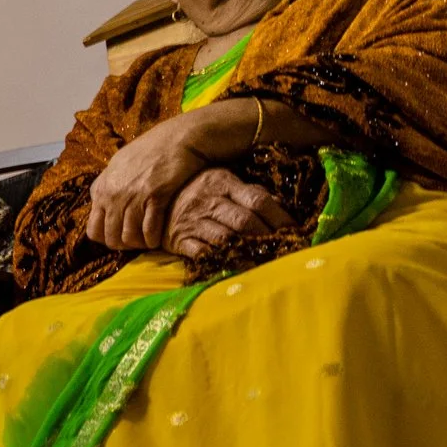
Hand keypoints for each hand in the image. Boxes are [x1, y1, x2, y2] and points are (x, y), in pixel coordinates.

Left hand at [87, 115, 210, 250]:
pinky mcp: (155, 196)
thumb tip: (98, 199)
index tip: (120, 236)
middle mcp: (113, 195)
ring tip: (147, 241)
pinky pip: (149, 230)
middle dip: (123, 245)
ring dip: (139, 244)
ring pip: (129, 238)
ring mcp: (133, 196)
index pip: (93, 229)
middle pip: (110, 237)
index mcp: (102, 188)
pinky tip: (157, 239)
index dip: (106, 238)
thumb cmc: (150, 150)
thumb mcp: (118, 164)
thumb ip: (107, 184)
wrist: (178, 138)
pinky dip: (153, 239)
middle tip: (136, 243)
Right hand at [163, 167, 294, 259]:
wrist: (150, 203)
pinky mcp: (180, 240)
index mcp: (222, 182)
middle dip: (268, 237)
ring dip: (249, 251)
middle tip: (284, 249)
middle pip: (245, 220)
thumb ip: (248, 192)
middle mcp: (209, 201)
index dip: (280, 217)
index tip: (295, 230)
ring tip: (266, 259)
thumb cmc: (193, 191)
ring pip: (226, 238)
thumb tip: (278, 202)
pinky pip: (204, 253)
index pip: (258, 200)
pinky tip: (237, 265)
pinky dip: (222, 261)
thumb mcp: (220, 182)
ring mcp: (193, 221)